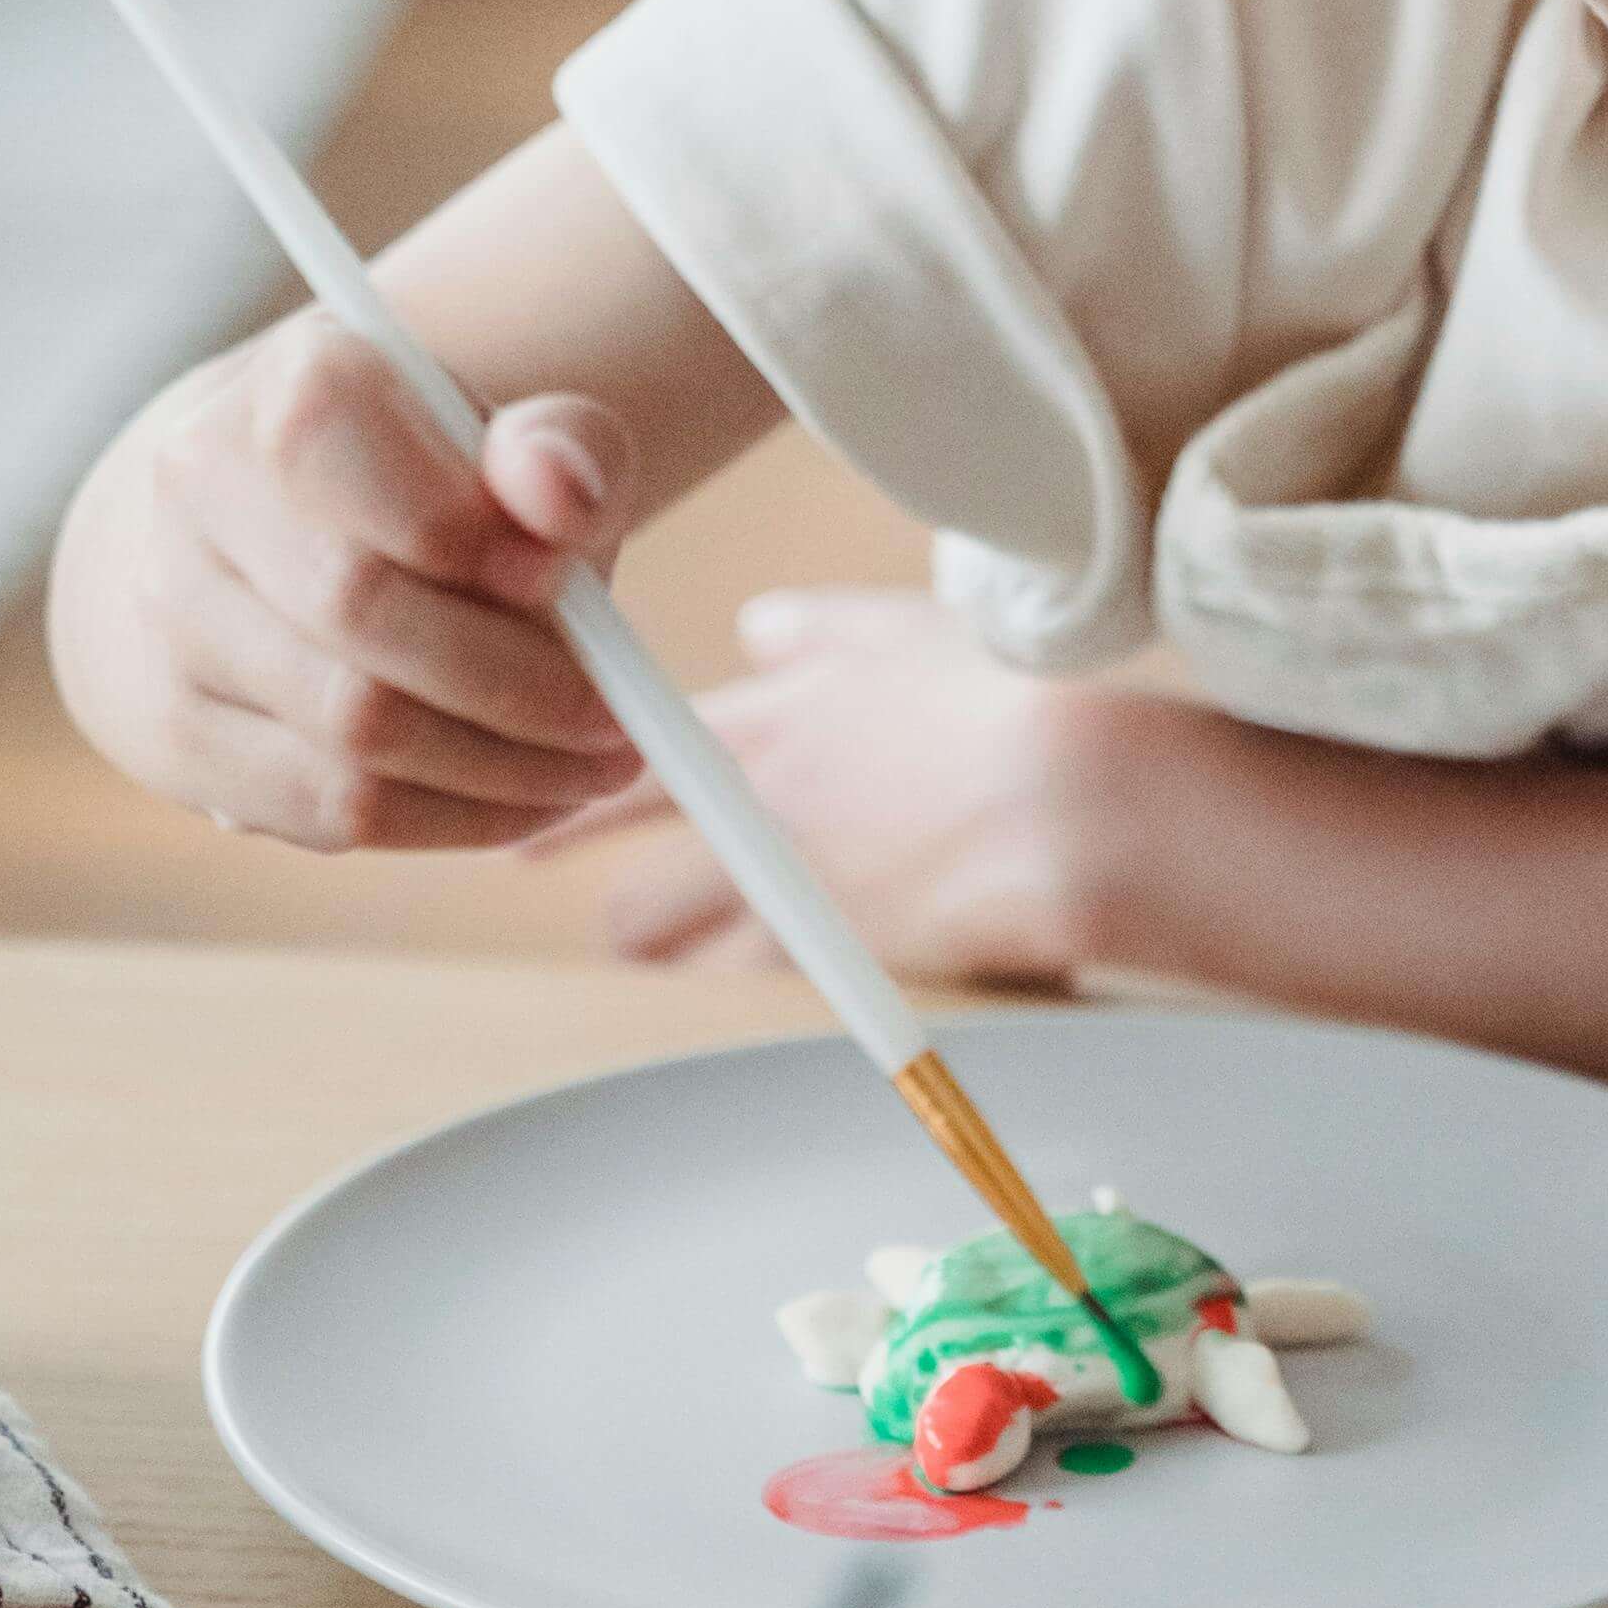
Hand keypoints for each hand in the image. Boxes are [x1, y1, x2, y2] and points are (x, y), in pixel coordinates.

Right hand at [47, 313, 642, 851]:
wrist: (283, 539)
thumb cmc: (434, 491)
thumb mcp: (519, 448)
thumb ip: (565, 451)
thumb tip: (559, 493)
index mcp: (294, 385)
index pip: (372, 472)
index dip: (480, 545)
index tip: (563, 585)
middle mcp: (200, 487)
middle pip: (360, 612)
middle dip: (520, 689)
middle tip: (616, 727)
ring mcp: (166, 615)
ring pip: (349, 732)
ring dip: (501, 772)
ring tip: (586, 767)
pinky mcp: (170, 733)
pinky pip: (326, 809)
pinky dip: (448, 821)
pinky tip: (518, 803)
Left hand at [567, 588, 1168, 984]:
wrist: (1075, 806)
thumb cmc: (1006, 700)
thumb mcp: (908, 631)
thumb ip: (821, 631)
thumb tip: (759, 626)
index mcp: (765, 722)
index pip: (626, 766)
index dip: (572, 805)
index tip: (532, 829)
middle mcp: (756, 817)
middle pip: (641, 884)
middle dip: (621, 901)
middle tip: (604, 912)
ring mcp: (791, 896)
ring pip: (684, 946)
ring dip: (671, 949)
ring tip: (661, 952)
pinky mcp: (837, 961)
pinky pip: (757, 981)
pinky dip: (748, 980)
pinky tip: (748, 979)